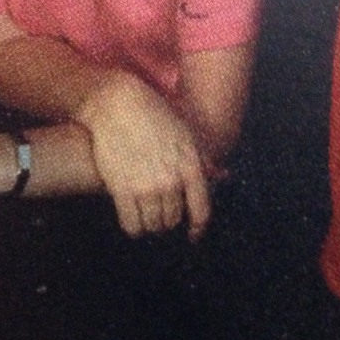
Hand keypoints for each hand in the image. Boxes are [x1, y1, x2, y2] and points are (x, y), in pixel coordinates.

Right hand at [75, 73, 210, 239]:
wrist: (117, 105)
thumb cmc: (154, 116)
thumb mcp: (186, 133)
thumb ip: (202, 158)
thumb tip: (222, 175)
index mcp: (191, 165)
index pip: (202, 210)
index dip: (198, 227)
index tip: (193, 234)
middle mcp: (171, 179)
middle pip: (173, 220)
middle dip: (168, 219)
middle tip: (160, 212)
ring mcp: (147, 186)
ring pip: (154, 225)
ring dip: (151, 224)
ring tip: (146, 214)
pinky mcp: (122, 189)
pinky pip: (132, 226)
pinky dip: (134, 228)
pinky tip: (133, 219)